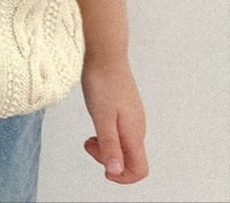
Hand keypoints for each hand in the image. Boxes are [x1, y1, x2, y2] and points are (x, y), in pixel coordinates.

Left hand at [79, 57, 148, 184]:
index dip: (123, 177)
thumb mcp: (101, 117)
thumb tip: (115, 172)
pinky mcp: (126, 108)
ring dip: (106, 146)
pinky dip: (107, 133)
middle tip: (90, 144)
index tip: (104, 169)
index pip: (140, 169)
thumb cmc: (103, 81)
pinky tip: (96, 120)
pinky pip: (120, 131)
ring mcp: (133, 116)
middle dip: (109, 159)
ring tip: (90, 134)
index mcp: (134, 133)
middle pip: (130, 159)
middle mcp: (137, 127)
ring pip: (124, 145)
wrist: (105, 54)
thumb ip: (109, 145)